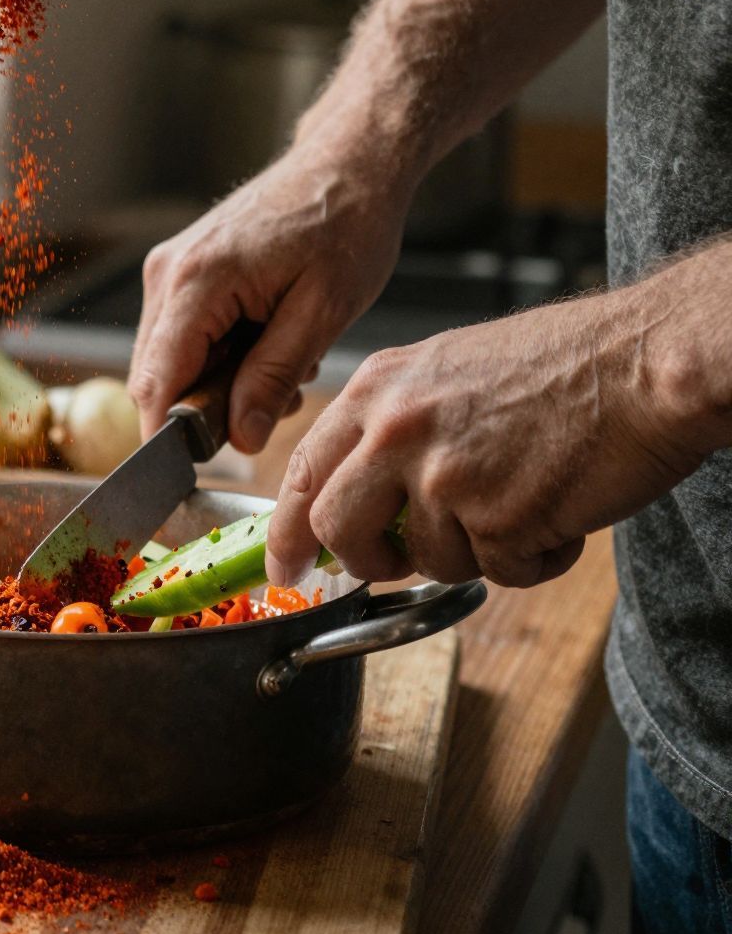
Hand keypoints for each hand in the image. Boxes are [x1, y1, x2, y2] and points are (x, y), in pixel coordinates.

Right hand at [130, 147, 410, 451]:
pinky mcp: (184, 271)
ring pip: (172, 361)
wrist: (349, 162)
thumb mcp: (322, 312)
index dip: (169, 437)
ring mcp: (172, 270)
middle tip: (280, 400)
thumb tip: (242, 439)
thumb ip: (274, 377)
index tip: (198, 472)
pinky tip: (270, 340)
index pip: (157, 382)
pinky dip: (223, 355)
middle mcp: (169, 274)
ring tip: (286, 362)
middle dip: (209, 409)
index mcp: (197, 281)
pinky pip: (185, 336)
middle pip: (159, 377)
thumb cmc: (345, 223)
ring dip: (221, 382)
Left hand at [265, 280, 715, 591]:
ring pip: (427, 559)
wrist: (645, 362)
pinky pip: (499, 571)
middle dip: (364, 561)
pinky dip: (533, 557)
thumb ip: (394, 427)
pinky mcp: (495, 518)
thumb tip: (364, 492)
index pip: (304, 470)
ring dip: (478, 550)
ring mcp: (443, 476)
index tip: (287, 564)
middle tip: (394, 565)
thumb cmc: (566, 363)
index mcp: (379, 389)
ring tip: (524, 498)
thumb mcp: (448, 372)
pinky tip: (558, 509)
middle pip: (337, 528)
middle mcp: (397, 430)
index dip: (288, 530)